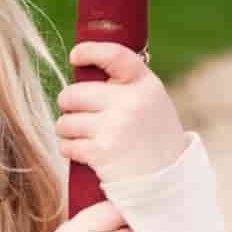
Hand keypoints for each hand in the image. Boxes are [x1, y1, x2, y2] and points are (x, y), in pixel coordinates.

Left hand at [55, 42, 189, 183]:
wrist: (166, 180)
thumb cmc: (151, 138)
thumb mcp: (150, 102)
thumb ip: (123, 86)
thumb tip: (83, 68)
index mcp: (145, 85)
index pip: (114, 56)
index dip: (90, 51)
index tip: (76, 55)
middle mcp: (131, 102)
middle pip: (73, 94)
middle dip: (68, 105)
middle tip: (77, 114)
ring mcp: (115, 127)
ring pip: (64, 122)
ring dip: (67, 131)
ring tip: (85, 136)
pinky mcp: (101, 151)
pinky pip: (66, 145)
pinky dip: (70, 149)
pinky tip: (85, 153)